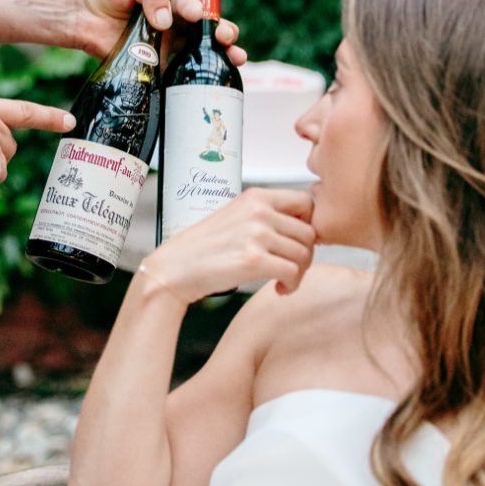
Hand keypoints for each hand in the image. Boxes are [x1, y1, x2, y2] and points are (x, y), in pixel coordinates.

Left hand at [63, 0, 246, 64]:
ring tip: (233, 57)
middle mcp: (172, 22)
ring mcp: (163, 45)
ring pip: (197, 52)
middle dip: (222, 32)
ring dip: (219, 55)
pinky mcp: (151, 65)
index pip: (193, 3)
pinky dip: (190, 79)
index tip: (197, 15)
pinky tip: (206, 81)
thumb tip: (165, 20)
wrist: (74, 12)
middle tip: (224, 37)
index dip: (200, 9)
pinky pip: (174, 73)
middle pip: (206, 29)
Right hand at [138, 189, 316, 303]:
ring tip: (284, 280)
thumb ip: (267, 216)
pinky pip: (293, 273)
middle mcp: (259, 211)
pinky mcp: (253, 260)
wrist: (174, 269)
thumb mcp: (237, 217)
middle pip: (309, 232)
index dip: (309, 224)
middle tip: (292, 267)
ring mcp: (256, 235)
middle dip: (306, 254)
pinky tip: (278, 288)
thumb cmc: (204, 247)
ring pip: (304, 254)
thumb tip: (305, 228)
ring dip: (299, 272)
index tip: (298, 242)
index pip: (306, 202)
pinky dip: (292, 285)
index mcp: (256, 197)